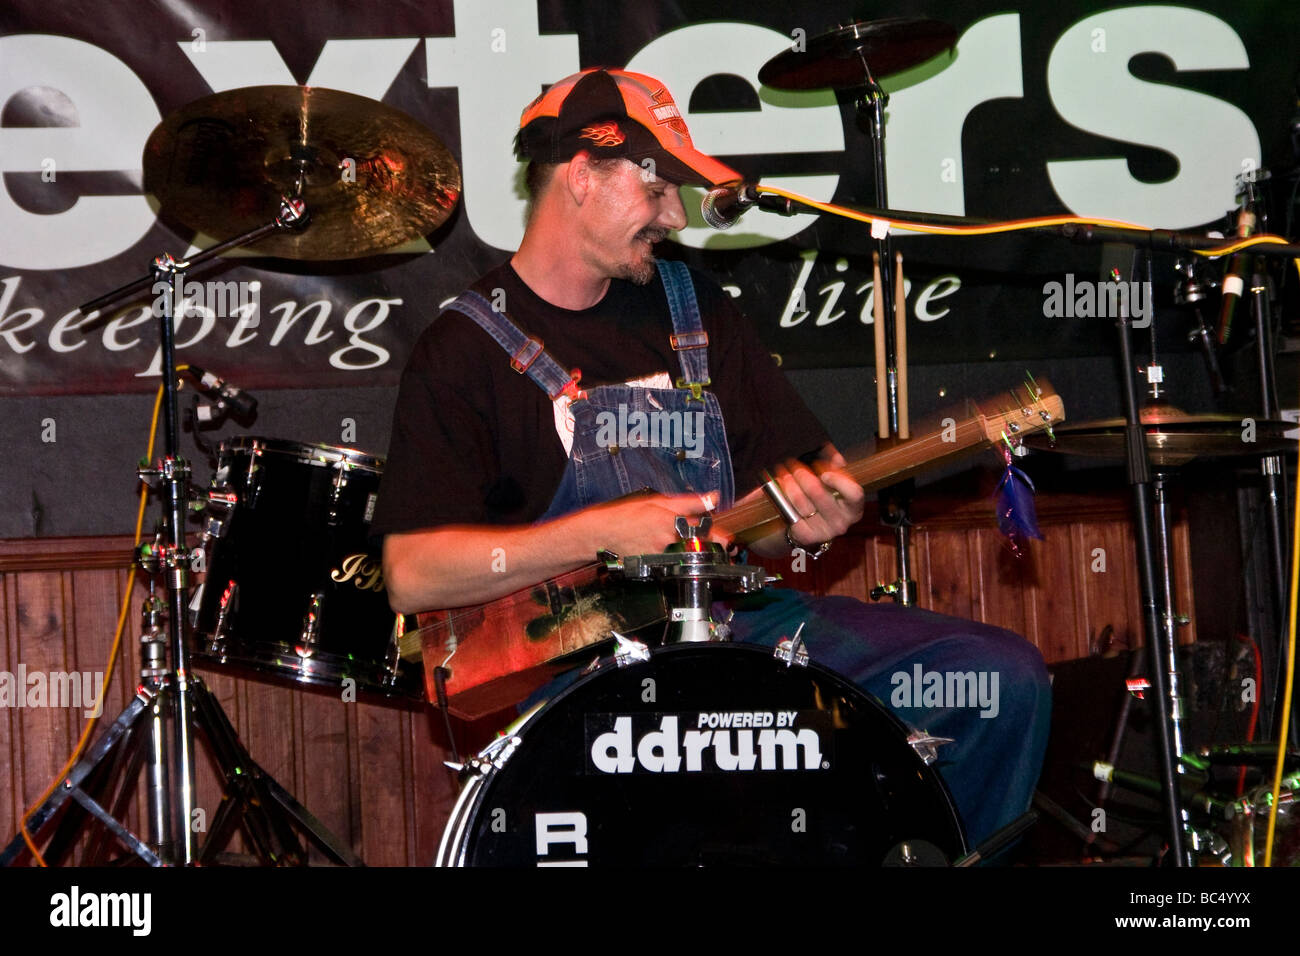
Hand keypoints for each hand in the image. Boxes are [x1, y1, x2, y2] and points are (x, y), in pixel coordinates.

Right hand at [581, 491, 730, 556]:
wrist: (600, 533)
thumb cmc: (627, 514)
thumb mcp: (658, 501)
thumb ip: (688, 502)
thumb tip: (713, 498)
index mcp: (672, 521)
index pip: (705, 531)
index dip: (721, 539)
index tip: (731, 542)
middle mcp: (668, 540)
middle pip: (698, 549)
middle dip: (707, 550)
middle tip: (716, 550)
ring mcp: (661, 556)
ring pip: (684, 558)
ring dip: (689, 555)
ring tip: (682, 550)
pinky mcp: (653, 567)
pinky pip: (670, 565)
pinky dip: (672, 561)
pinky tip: (664, 555)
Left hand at [768, 447, 864, 548]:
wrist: (811, 526)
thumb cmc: (824, 499)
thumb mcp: (834, 484)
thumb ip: (835, 466)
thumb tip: (830, 449)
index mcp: (854, 508)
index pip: (854, 493)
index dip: (839, 480)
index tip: (824, 473)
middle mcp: (842, 522)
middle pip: (818, 492)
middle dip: (802, 474)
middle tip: (793, 466)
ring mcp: (824, 531)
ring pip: (800, 500)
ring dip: (788, 484)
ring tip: (783, 475)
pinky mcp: (806, 536)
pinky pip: (790, 512)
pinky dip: (782, 498)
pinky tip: (779, 491)